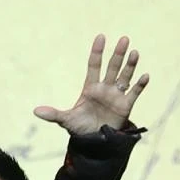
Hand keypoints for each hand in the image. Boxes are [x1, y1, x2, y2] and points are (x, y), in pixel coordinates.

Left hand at [33, 34, 148, 135]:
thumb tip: (35, 111)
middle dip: (118, 54)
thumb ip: (53, 114)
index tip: (101, 37)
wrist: (94, 142)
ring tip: (134, 52)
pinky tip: (145, 75)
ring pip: (124, 77)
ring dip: (130, 65)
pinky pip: (134, 92)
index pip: (94, 66)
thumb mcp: (66, 121)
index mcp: (90, 88)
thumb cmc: (80, 128)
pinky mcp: (126, 105)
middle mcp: (105, 88)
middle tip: (124, 39)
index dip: (97, 52)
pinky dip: (139, 85)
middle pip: (112, 67)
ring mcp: (116, 95)